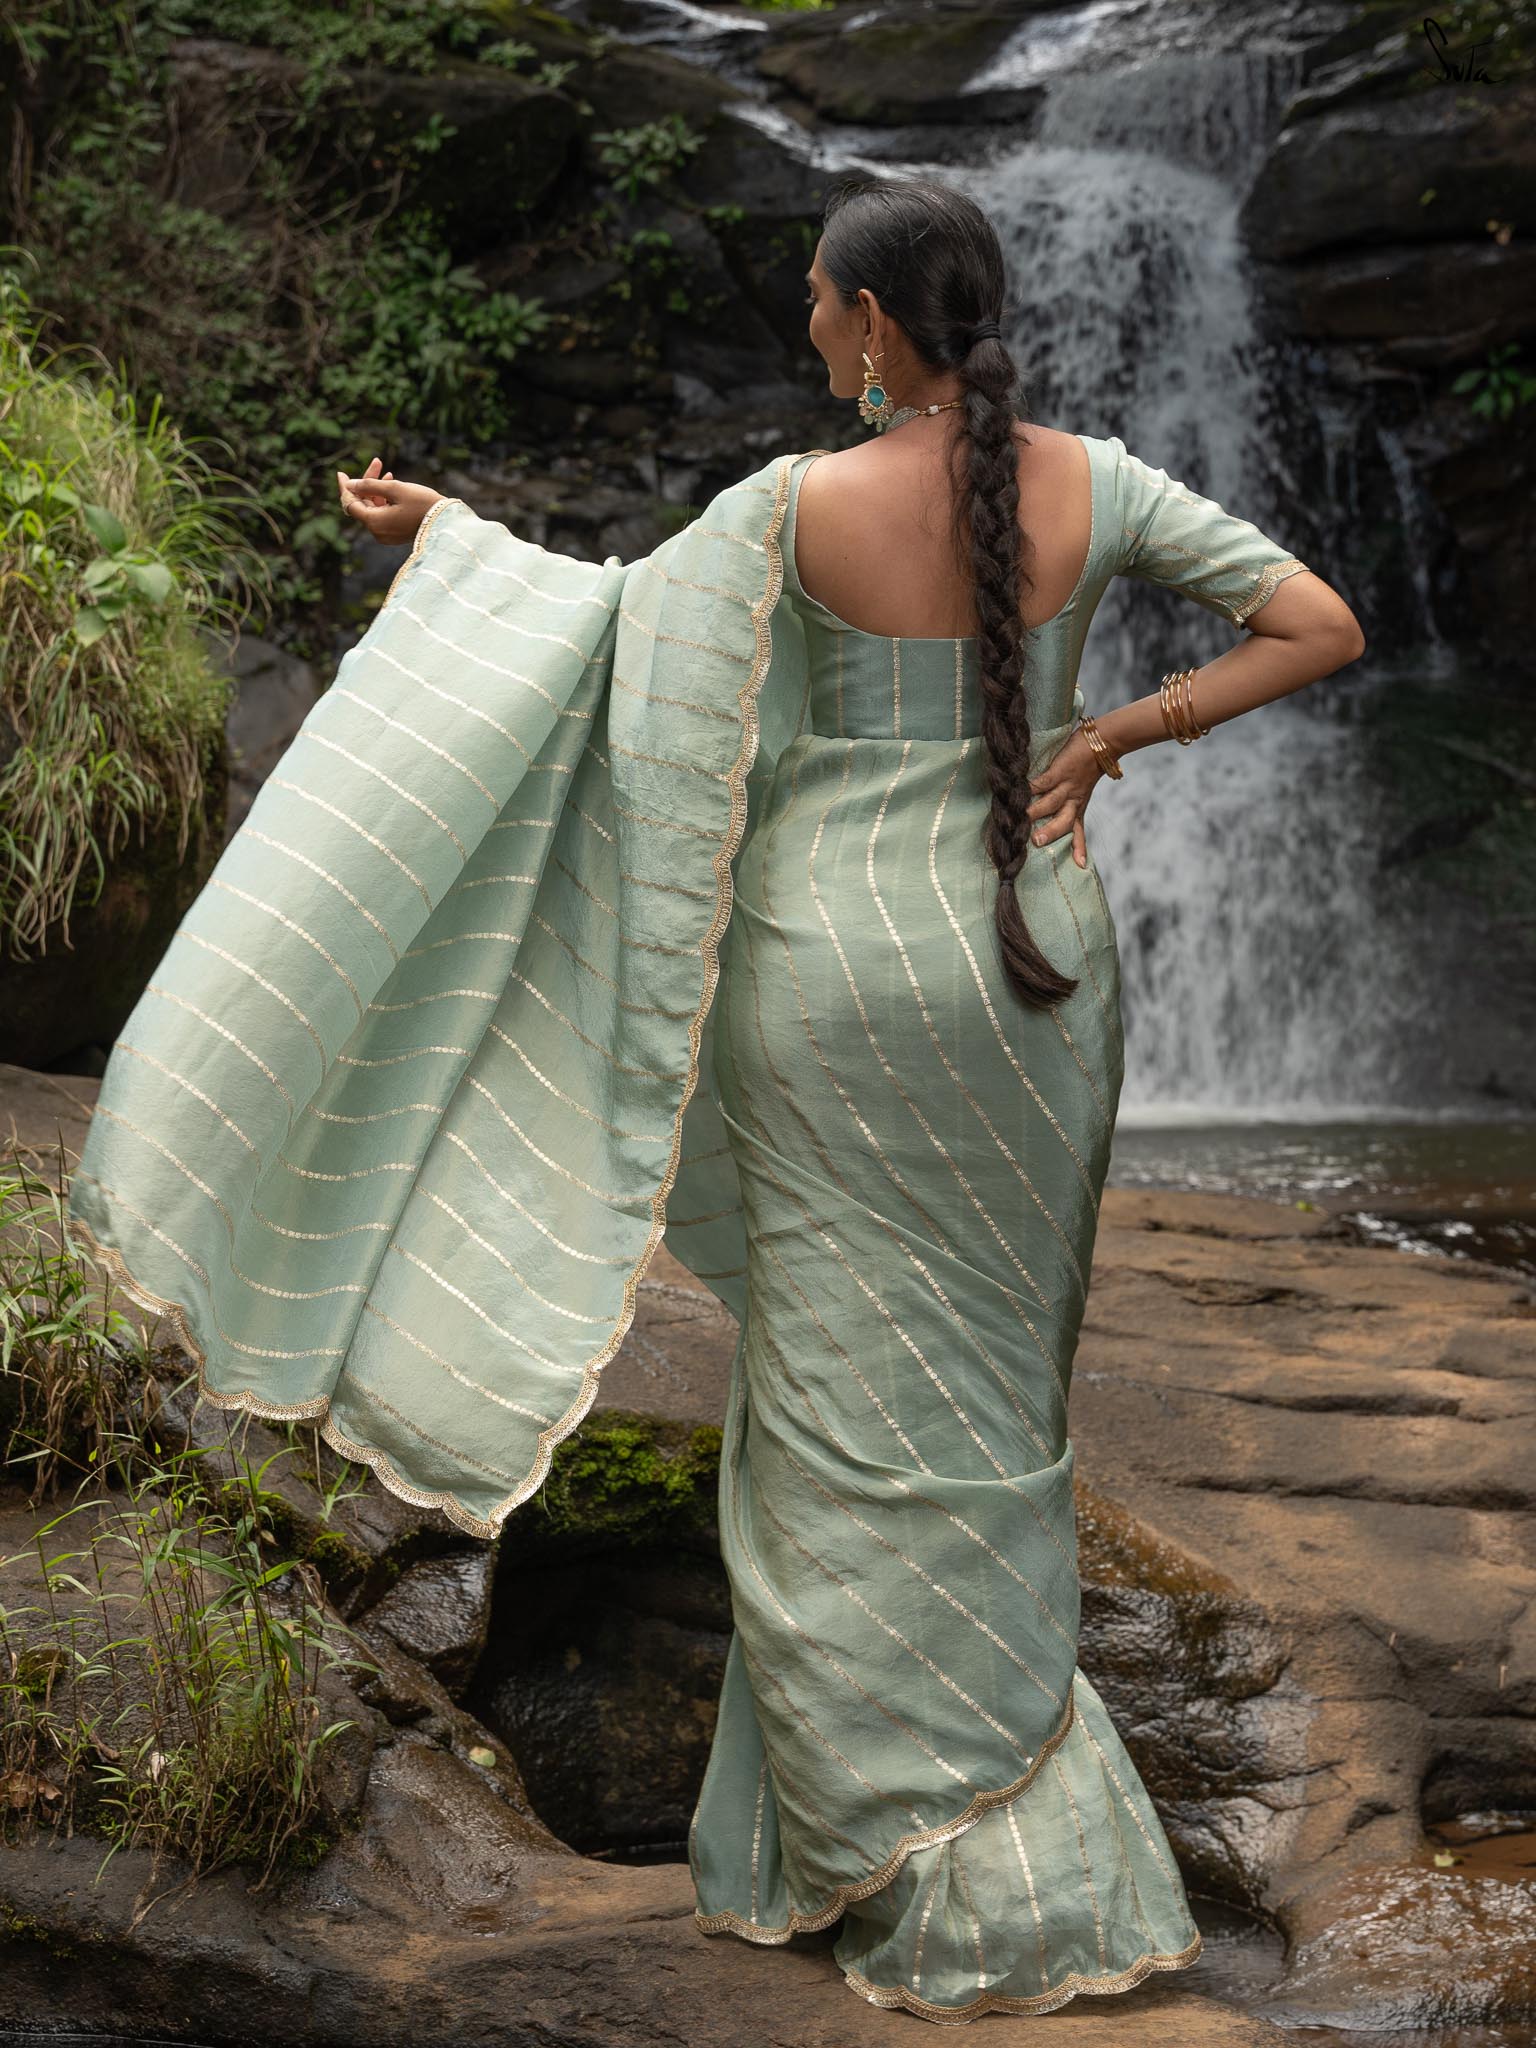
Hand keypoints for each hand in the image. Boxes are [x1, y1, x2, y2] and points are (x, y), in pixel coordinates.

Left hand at [336, 457, 443, 546]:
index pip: (350, 504)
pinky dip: (384, 501)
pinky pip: (382, 515)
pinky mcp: (394, 534)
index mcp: (374, 522)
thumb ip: (369, 485)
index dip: (345, 488)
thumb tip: (350, 485)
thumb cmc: (422, 503)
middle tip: (377, 462)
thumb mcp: (395, 488)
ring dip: (377, 490)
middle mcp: (377, 532)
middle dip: (367, 484)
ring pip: (373, 509)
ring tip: (388, 472)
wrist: (447, 522)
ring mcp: (386, 535)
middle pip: (363, 505)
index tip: (341, 473)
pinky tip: (392, 485)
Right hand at [1024, 727, 1101, 868]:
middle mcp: (1073, 800)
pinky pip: (1043, 782)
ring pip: (1052, 803)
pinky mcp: (1059, 771)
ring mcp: (1066, 785)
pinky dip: (1031, 788)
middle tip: (1037, 843)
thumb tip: (1042, 814)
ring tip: (1023, 820)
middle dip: (1052, 832)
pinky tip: (1019, 792)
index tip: (1079, 866)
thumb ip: (1068, 802)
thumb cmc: (1087, 767)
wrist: (1101, 743)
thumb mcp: (1082, 790)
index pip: (1078, 831)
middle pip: (1064, 821)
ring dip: (1037, 811)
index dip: (1078, 848)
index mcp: (1079, 806)